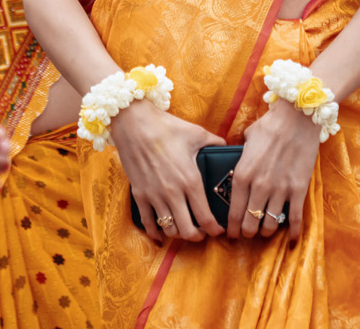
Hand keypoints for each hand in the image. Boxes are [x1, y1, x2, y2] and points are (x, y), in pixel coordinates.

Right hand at [113, 98, 224, 243]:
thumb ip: (214, 142)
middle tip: (203, 233)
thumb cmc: (166, 127)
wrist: (134, 123)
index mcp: (191, 180)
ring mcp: (154, 196)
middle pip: (188, 231)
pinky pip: (147, 222)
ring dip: (179, 234)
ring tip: (184, 229)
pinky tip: (160, 236)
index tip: (219, 230)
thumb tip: (225, 144)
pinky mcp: (139, 194)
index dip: (214, 229)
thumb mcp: (196, 133)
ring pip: (169, 229)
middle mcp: (173, 193)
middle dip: (198, 236)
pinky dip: (155, 233)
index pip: (206, 218)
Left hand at [226, 100, 317, 242]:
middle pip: (249, 224)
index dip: (231, 228)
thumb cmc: (270, 125)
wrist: (297, 116)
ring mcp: (280, 189)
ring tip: (265, 231)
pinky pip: (295, 219)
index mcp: (241, 174)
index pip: (232, 213)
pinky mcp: (299, 189)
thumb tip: (239, 166)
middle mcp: (259, 186)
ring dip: (266, 232)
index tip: (231, 234)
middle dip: (247, 232)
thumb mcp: (246, 140)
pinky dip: (293, 234)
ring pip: (269, 226)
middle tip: (248, 233)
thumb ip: (241, 158)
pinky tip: (292, 242)